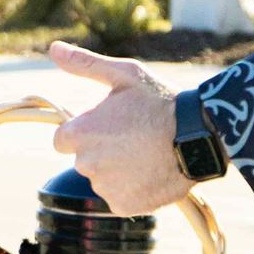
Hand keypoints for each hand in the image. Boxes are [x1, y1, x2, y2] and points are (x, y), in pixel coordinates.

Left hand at [49, 41, 191, 217]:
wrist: (200, 135)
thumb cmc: (161, 101)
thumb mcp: (124, 75)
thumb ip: (85, 65)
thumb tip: (53, 48)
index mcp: (79, 133)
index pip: (64, 140)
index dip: (86, 131)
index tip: (110, 126)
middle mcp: (85, 163)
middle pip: (85, 160)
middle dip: (102, 151)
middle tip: (134, 137)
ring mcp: (105, 187)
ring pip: (103, 179)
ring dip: (117, 170)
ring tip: (146, 154)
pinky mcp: (124, 205)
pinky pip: (120, 197)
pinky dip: (132, 189)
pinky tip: (151, 172)